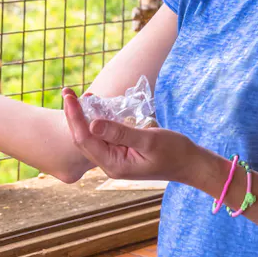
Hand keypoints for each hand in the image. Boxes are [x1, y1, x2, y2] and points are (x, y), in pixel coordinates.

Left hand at [62, 87, 197, 182]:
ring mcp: (115, 158)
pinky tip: (96, 105)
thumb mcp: (149, 140)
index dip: (74, 117)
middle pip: (83, 138)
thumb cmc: (174, 152)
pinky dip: (98, 120)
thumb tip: (92, 124)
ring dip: (84, 116)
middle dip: (74, 115)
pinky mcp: (121, 152)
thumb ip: (120, 132)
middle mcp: (110, 164)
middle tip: (67, 91)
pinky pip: (103, 136)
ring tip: (78, 96)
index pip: (85, 139)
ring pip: (92, 136)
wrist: (190, 164)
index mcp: (114, 165)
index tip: (69, 96)